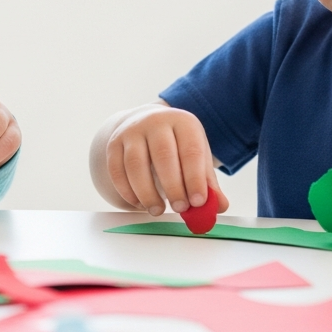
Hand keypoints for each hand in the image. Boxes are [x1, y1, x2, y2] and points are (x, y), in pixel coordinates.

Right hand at [95, 104, 226, 215]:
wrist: (145, 125)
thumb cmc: (177, 146)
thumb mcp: (196, 157)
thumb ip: (208, 182)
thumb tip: (218, 206)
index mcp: (183, 122)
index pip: (190, 151)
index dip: (195, 179)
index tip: (199, 202)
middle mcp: (155, 121)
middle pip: (163, 156)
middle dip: (173, 187)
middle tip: (180, 209)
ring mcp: (131, 131)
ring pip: (135, 165)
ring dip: (147, 193)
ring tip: (158, 210)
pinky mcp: (113, 144)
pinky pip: (117, 171)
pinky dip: (128, 192)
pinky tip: (140, 203)